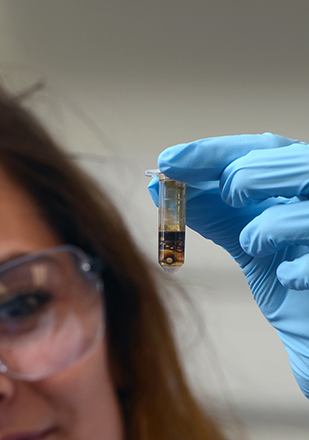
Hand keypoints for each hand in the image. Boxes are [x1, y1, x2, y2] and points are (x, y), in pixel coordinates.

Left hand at [148, 133, 308, 397]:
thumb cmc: (283, 273)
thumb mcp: (246, 236)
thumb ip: (211, 210)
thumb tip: (157, 185)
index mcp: (302, 179)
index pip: (263, 147)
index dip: (214, 151)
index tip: (167, 160)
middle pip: (294, 162)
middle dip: (244, 175)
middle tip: (219, 196)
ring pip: (303, 211)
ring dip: (265, 228)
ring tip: (251, 245)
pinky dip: (293, 272)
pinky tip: (285, 279)